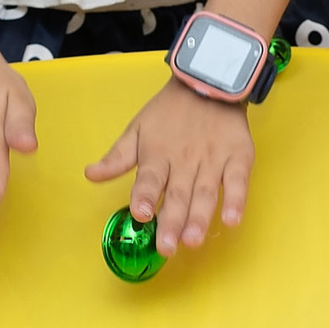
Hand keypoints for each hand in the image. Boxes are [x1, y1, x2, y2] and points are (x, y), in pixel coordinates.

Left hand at [84, 80, 252, 252]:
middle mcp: (185, 160)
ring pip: (206, 192)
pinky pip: (237, 181)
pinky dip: (236, 200)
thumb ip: (117, 157)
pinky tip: (231, 220)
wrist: (209, 81)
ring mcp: (213, 159)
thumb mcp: (138, 129)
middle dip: (172, 221)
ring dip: (200, 217)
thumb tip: (90, 174)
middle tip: (167, 246)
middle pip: (178, 193)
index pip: (149, 178)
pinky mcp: (238, 156)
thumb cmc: (170, 111)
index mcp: (158, 154)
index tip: (140, 214)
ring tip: (193, 240)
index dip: (144, 195)